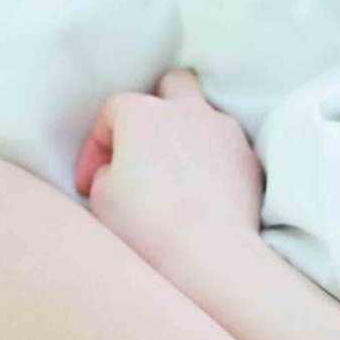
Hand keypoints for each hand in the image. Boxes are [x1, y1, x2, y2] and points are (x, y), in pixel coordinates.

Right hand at [74, 66, 264, 277]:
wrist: (208, 253)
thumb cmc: (147, 225)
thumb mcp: (101, 198)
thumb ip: (104, 173)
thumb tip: (117, 171)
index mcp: (142, 113)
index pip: (112, 111)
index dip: (96, 146)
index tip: (89, 181)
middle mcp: (187, 110)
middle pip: (171, 85)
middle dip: (155, 107)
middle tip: (143, 146)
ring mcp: (224, 131)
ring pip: (204, 114)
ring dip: (188, 135)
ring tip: (176, 171)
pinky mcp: (249, 158)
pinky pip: (228, 148)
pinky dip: (214, 162)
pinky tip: (204, 191)